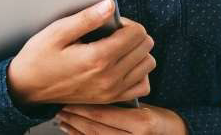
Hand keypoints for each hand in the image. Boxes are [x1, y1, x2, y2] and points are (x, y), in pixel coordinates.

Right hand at [7, 0, 155, 105]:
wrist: (27, 87)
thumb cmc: (38, 58)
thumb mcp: (57, 32)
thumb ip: (87, 18)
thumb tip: (110, 5)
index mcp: (98, 58)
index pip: (136, 34)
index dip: (127, 22)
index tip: (112, 22)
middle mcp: (109, 77)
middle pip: (145, 47)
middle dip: (134, 34)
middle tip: (114, 32)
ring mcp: (111, 91)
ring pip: (147, 65)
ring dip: (138, 52)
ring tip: (119, 47)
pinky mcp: (110, 99)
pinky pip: (142, 86)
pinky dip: (138, 73)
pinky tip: (123, 65)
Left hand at [57, 104, 187, 134]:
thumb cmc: (159, 119)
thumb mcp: (143, 107)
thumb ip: (121, 101)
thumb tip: (93, 89)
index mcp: (141, 124)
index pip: (104, 114)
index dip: (84, 106)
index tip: (69, 97)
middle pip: (95, 129)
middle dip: (75, 117)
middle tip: (60, 105)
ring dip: (74, 128)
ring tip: (61, 117)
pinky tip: (70, 130)